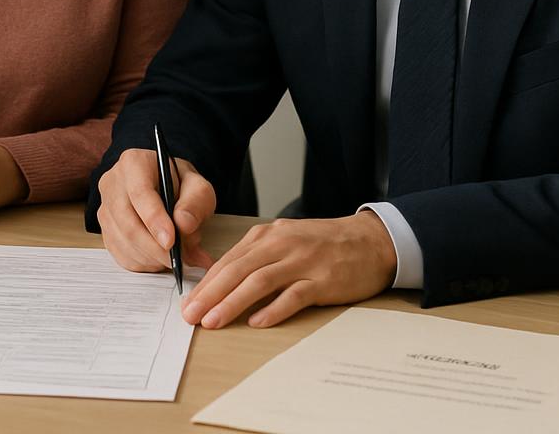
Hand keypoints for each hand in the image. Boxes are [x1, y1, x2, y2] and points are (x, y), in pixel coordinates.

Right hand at [96, 147, 216, 272]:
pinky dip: (144, 263)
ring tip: (177, 257)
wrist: (167, 189)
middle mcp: (113, 183)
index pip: (140, 193)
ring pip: (123, 242)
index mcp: (134, 163)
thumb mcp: (198, 187)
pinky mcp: (105, 231)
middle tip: (180, 259)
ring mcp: (105, 208)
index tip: (171, 241)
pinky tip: (160, 258)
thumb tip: (184, 225)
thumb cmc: (180, 186)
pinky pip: (120, 255)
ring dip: (152, 258)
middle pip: (127, 222)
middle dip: (155, 247)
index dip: (154, 220)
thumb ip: (196, 202)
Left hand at [180, 210, 396, 328]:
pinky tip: (257, 322)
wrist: (370, 240)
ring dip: (232, 302)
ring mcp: (302, 261)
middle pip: (237, 270)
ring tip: (213, 321)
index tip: (188, 302)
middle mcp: (281, 245)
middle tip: (190, 315)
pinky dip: (273, 309)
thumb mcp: (285, 242)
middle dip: (210, 294)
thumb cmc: (323, 245)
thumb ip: (257, 258)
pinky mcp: (323, 280)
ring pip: (259, 282)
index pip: (228, 261)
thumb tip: (224, 284)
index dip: (205, 283)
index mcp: (267, 236)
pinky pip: (294, 295)